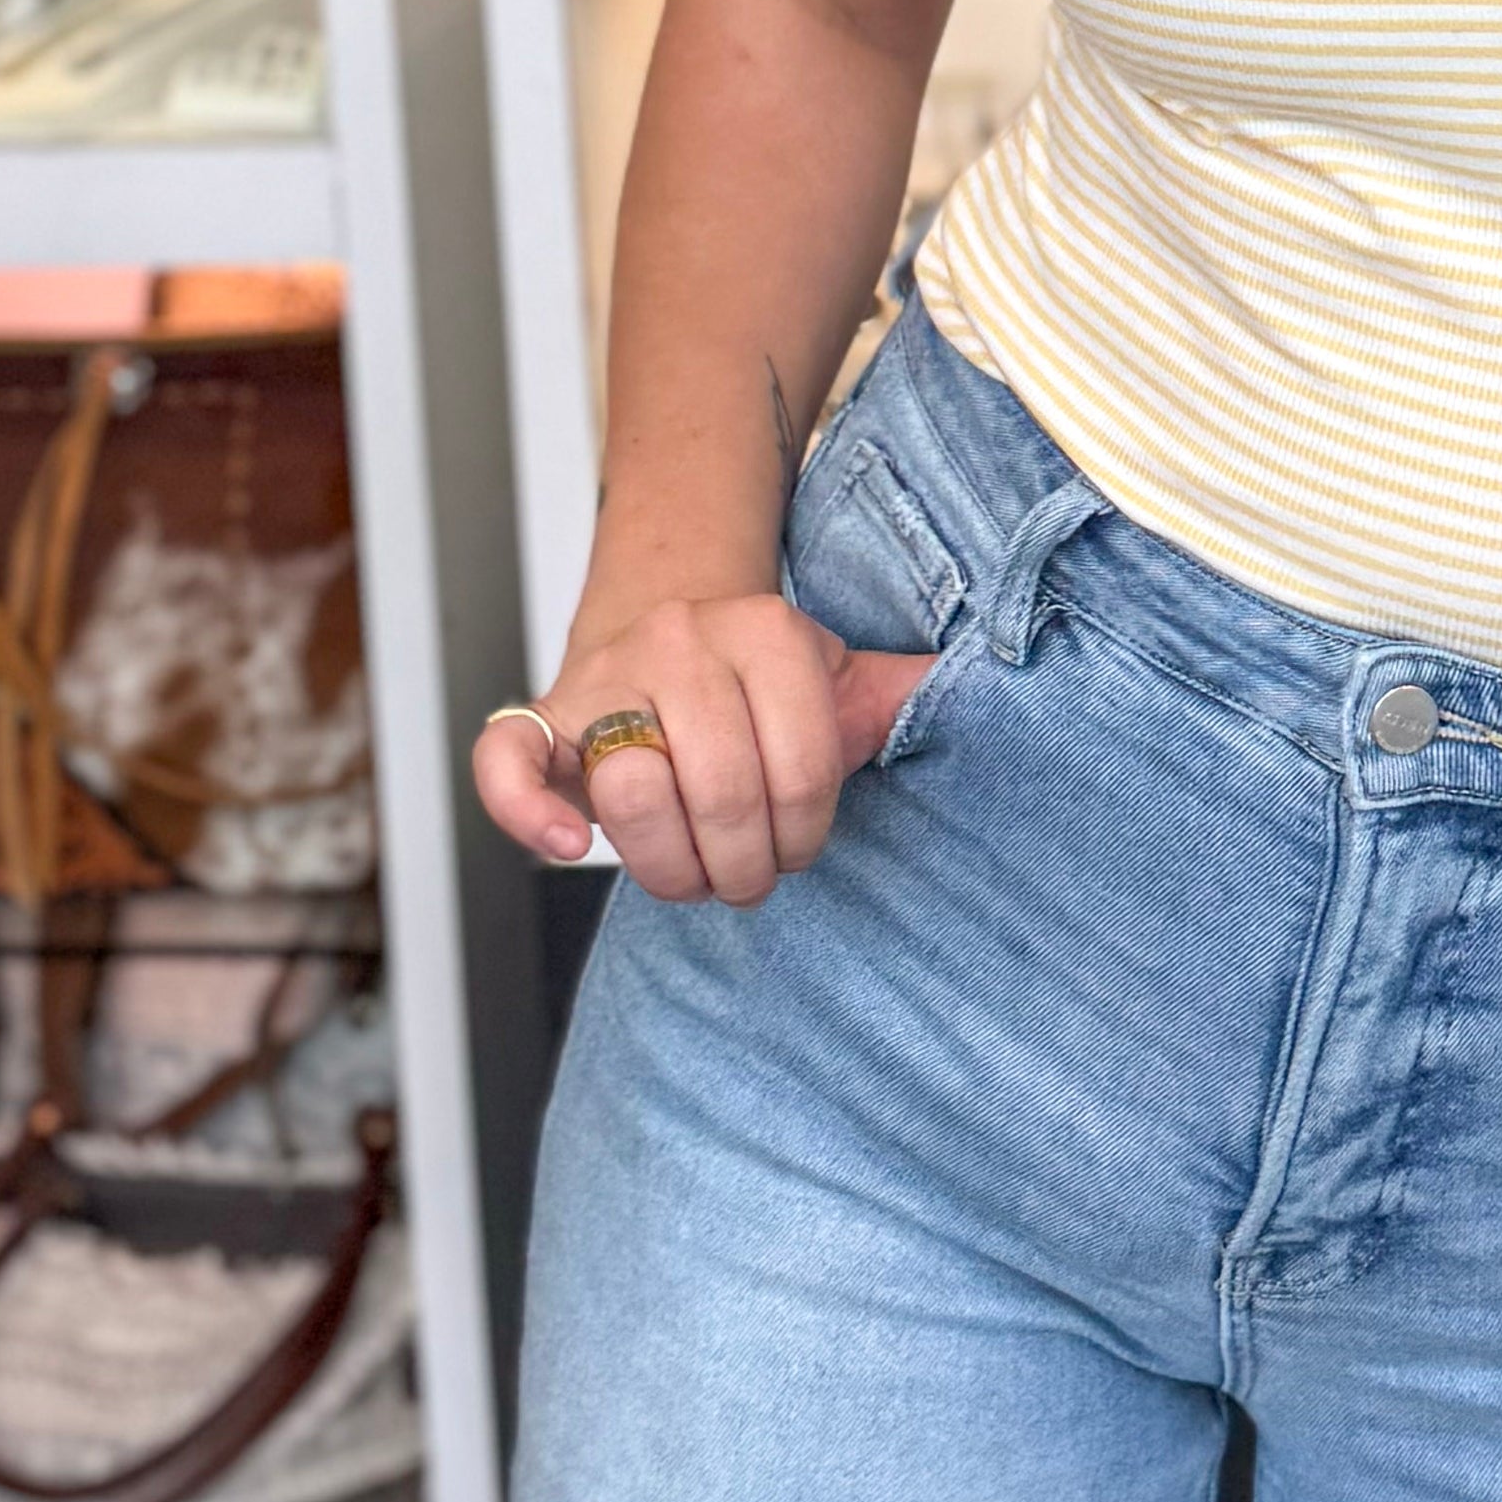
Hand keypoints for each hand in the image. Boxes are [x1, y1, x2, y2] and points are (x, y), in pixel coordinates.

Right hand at [469, 591, 934, 903]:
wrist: (669, 626)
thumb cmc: (762, 682)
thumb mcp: (840, 677)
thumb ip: (902, 695)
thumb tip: (993, 689)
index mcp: (768, 628)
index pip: (805, 766)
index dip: (808, 831)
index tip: (801, 843)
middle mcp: (682, 638)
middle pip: (721, 790)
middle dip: (744, 863)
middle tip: (751, 875)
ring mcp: (606, 675)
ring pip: (631, 793)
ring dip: (669, 865)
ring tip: (695, 871)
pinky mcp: (542, 717)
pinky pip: (508, 765)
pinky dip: (528, 816)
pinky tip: (569, 846)